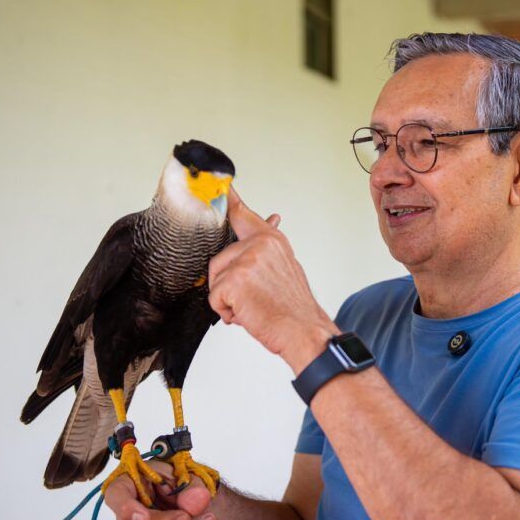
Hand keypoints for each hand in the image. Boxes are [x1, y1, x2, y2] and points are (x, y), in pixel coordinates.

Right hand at [105, 461, 216, 519]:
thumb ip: (191, 485)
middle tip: (190, 516)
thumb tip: (195, 500)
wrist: (186, 495)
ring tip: (206, 519)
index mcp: (127, 481)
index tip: (145, 517)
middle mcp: (123, 507)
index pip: (116, 495)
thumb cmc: (178, 479)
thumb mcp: (186, 473)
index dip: (128, 508)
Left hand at [208, 188, 338, 372]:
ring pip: (215, 280)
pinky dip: (226, 312)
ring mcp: (246, 261)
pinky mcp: (234, 281)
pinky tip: (247, 314)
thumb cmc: (294, 306)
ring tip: (252, 305)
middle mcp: (259, 245)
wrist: (305, 332)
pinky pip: (214, 297)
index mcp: (271, 240)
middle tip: (252, 297)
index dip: (227, 201)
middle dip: (226, 283)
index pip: (243, 215)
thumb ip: (268, 247)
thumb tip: (271, 219)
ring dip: (227, 299)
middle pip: (219, 259)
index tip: (220, 187)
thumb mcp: (286, 267)